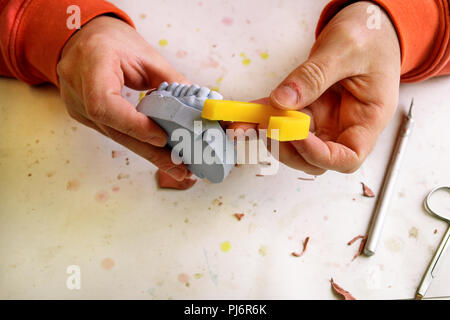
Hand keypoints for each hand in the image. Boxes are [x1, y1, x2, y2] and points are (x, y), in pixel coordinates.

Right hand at [57, 16, 188, 180]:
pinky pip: (114, 132)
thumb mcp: (145, 54)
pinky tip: (160, 154)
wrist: (83, 37)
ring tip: (178, 167)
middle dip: (151, 152)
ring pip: (116, 136)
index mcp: (90, 65)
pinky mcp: (85, 116)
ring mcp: (77, 106)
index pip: (104, 104)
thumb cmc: (113, 40)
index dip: (133, 124)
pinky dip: (138, 142)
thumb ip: (170, 80)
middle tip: (181, 169)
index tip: (162, 137)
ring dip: (148, 152)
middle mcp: (77, 90)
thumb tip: (198, 107)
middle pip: (114, 130)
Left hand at [234, 2, 400, 174]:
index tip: (296, 136)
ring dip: (269, 133)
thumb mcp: (345, 50)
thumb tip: (282, 101)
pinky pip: (284, 118)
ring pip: (294, 141)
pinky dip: (264, 115)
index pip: (347, 157)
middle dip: (287, 146)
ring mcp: (325, 119)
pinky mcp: (308, 109)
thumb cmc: (371, 38)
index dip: (319, 155)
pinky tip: (246, 112)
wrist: (367, 27)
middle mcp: (345, 125)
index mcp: (368, 119)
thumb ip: (314, 76)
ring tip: (248, 119)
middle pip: (315, 157)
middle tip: (266, 125)